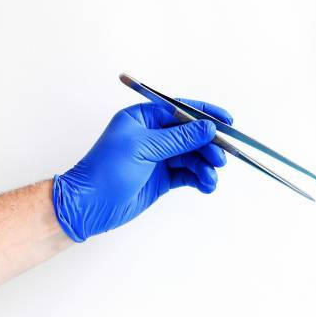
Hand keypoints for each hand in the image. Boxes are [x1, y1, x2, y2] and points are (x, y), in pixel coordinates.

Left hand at [52, 100, 232, 241]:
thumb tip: (207, 128)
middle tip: (220, 158)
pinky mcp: (163, 178)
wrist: (89, 206)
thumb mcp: (144, 148)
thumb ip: (179, 138)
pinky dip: (199, 179)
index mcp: (144, 118)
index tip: (226, 121)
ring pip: (192, 156)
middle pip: (192, 135)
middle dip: (208, 146)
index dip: (205, 115)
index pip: (181, 110)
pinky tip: (206, 185)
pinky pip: (188, 174)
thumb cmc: (105, 170)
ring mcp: (159, 157)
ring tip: (210, 179)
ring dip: (205, 166)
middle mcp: (153, 135)